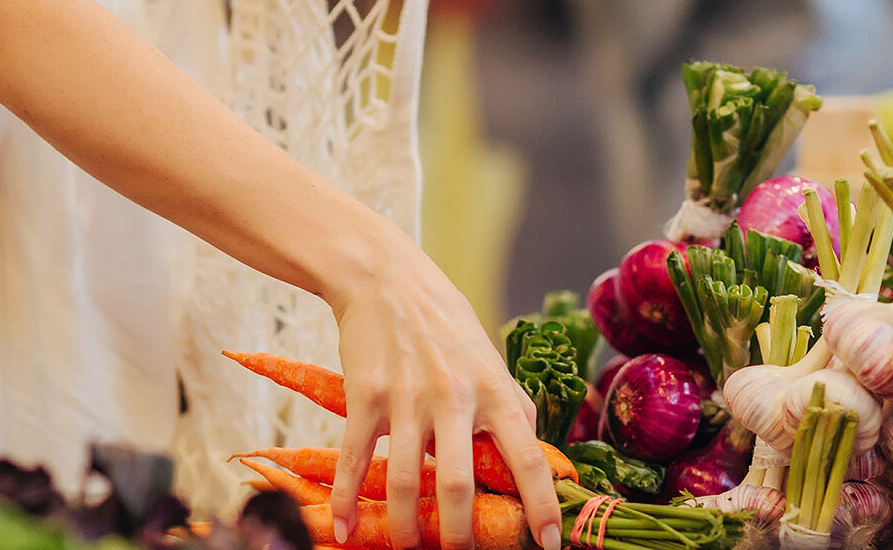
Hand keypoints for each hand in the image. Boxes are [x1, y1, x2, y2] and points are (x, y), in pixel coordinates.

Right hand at [325, 254, 562, 549]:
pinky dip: (347, 499)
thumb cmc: (443, 320)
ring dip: (407, 526)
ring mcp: (407, 398)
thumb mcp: (489, 357)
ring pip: (407, 481)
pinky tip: (345, 528)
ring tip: (407, 547)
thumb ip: (511, 404)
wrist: (384, 277)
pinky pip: (356, 458)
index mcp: (493, 390)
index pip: (527, 457)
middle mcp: (454, 397)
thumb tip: (540, 451)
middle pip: (459, 484)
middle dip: (461, 534)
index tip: (547, 542)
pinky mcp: (365, 397)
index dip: (540, 505)